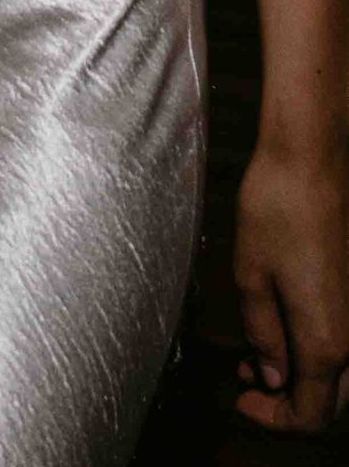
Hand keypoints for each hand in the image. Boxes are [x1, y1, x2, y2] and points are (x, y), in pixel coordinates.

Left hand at [234, 132, 348, 433]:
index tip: (241, 400)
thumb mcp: (250, 275)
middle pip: (330, 403)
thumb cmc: (277, 206)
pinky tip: (283, 327)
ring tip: (257, 355)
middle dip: (288, 404)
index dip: (274, 420)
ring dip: (303, 378)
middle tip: (248, 382)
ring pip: (341, 376)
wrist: (312, 157)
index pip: (310, 416)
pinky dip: (317, 349)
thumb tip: (271, 375)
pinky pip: (344, 340)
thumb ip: (262, 335)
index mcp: (327, 342)